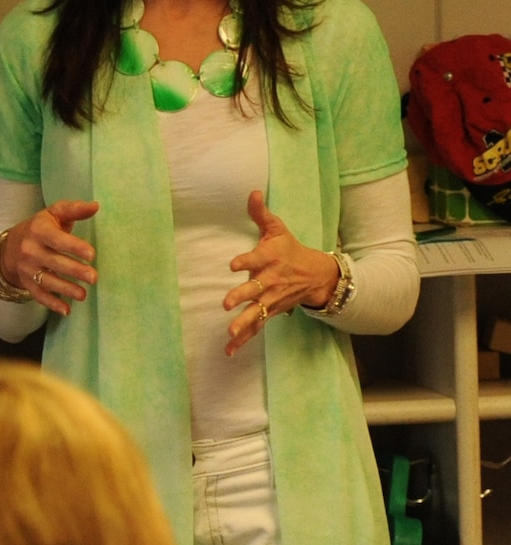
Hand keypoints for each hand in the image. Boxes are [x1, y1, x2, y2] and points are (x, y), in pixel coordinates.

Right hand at [0, 200, 98, 315]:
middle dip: (75, 271)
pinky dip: (52, 303)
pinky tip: (67, 310)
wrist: (10, 246)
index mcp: (38, 230)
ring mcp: (27, 268)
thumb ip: (74, 210)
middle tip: (94, 278)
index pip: (57, 239)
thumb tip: (96, 206)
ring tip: (83, 295)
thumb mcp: (54, 214)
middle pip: (54, 262)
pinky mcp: (27, 282)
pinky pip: (39, 295)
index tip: (91, 255)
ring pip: (47, 281)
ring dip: (66, 289)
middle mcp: (30, 250)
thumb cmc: (41, 227)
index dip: (74, 247)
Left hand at [223, 192, 339, 353]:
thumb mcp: (277, 230)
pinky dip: (244, 340)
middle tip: (227, 303)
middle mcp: (270, 280)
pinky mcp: (269, 312)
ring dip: (244, 323)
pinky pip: (256, 327)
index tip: (233, 264)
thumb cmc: (289, 250)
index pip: (256, 258)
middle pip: (255, 289)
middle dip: (242, 296)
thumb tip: (252, 192)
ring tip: (230, 332)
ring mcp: (271, 299)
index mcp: (270, 258)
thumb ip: (260, 214)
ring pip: (256, 312)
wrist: (317, 275)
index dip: (245, 261)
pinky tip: (228, 352)